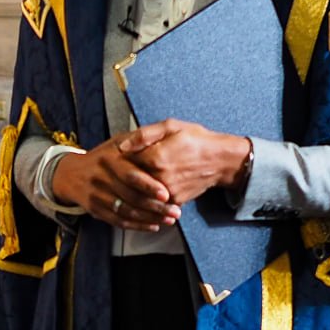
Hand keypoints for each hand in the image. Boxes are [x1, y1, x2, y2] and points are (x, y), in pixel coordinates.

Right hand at [49, 131, 178, 230]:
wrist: (71, 174)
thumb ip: (137, 143)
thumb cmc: (102, 157)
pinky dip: (137, 226)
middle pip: (131, 197)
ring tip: (169, 220)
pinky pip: (118, 221)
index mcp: (108, 159)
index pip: (130, 175)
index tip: (166, 194)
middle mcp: (101, 178)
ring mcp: (96, 196)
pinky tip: (153, 226)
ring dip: (150, 218)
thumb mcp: (117, 143)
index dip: (149, 186)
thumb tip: (162, 144)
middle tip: (175, 212)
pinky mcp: (95, 210)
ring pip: (126, 212)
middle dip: (155, 207)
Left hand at [118, 119, 253, 205]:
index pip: (125, 162)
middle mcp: (160, 177)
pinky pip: (153, 203)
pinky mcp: (174, 201)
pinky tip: (140, 193)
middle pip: (129, 182)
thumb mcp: (171, 126)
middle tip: (109, 174)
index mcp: (156, 157)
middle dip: (118, 178)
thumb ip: (145, 134)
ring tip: (122, 185)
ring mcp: (168, 192)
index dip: (115, 161)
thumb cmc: (197, 140)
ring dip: (128, 192)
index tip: (108, 159)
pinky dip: (144, 200)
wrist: (221, 161)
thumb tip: (122, 145)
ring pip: (139, 195)